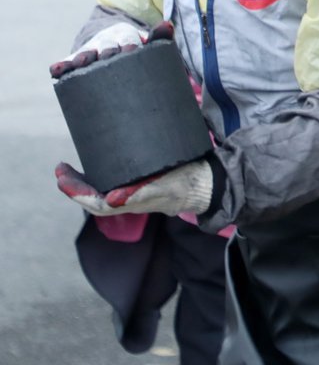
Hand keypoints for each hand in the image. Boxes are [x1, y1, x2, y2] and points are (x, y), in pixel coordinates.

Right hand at [50, 21, 174, 78]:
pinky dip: (62, 65)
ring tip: (80, 64)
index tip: (131, 51)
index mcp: (128, 35)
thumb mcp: (150, 41)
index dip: (130, 44)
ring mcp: (91, 49)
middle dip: (107, 53)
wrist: (112, 36)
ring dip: (83, 58)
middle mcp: (108, 40)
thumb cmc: (137, 47)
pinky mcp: (77, 58)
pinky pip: (68, 61)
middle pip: (107, 47)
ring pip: (86, 53)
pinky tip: (55, 70)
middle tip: (106, 59)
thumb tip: (168, 27)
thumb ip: (161, 38)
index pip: (129, 39)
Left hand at [55, 158, 212, 216]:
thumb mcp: (166, 186)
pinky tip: (100, 163)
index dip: (77, 192)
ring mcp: (134, 192)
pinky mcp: (142, 182)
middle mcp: (129, 200)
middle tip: (62, 167)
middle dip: (75, 186)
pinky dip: (101, 175)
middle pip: (95, 198)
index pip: (96, 203)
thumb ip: (142, 193)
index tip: (62, 176)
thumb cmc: (188, 185)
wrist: (208, 183)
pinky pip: (114, 183)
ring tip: (70, 167)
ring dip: (84, 181)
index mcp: (131, 203)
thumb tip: (112, 199)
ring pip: (103, 192)